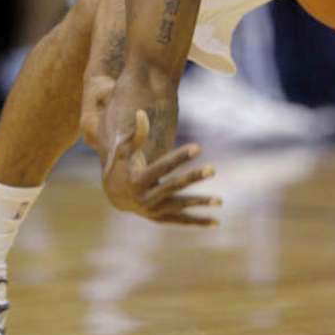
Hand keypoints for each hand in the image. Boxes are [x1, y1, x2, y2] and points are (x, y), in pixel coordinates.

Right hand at [101, 109, 220, 224]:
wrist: (114, 194)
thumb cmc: (122, 166)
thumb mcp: (125, 150)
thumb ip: (135, 134)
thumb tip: (141, 112)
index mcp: (137, 181)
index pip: (162, 168)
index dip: (180, 157)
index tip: (198, 147)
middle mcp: (145, 199)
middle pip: (173, 187)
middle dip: (193, 177)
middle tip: (213, 169)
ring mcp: (153, 211)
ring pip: (180, 207)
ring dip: (200, 204)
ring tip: (220, 200)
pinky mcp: (161, 218)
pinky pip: (181, 221)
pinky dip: (198, 222)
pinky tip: (217, 222)